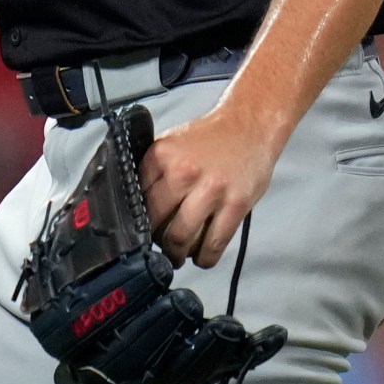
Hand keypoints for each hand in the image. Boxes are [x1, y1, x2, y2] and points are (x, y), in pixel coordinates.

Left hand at [140, 107, 281, 267]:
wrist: (249, 126)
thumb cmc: (209, 139)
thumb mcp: (170, 145)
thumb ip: (153, 171)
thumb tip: (134, 203)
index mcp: (161, 156)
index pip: (136, 198)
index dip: (136, 219)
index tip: (139, 229)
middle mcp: (184, 172)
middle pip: (155, 221)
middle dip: (154, 240)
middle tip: (158, 245)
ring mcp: (212, 190)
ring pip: (181, 237)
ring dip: (176, 254)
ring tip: (177, 255)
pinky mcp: (236, 205)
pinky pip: (214, 243)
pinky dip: (204, 258)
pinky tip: (201, 258)